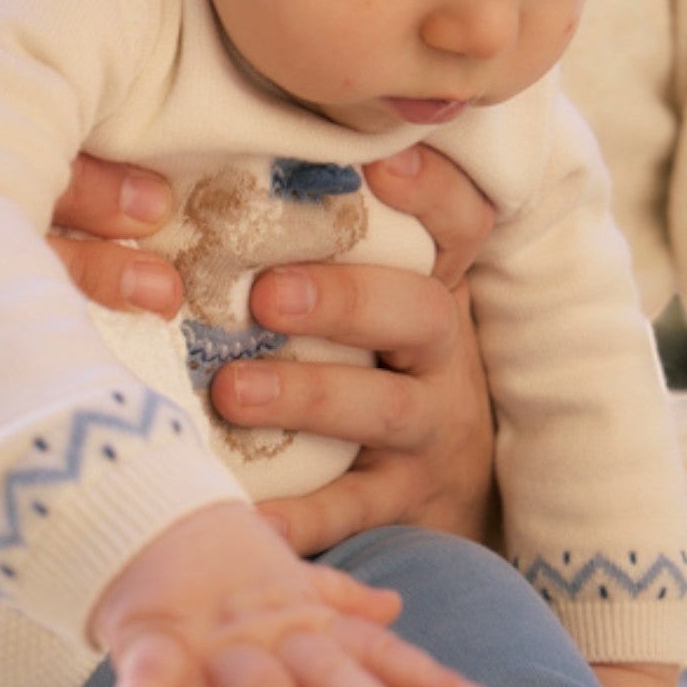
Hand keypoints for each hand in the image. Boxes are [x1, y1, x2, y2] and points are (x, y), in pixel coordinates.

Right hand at [90, 501, 488, 686]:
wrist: (144, 508)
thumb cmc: (223, 561)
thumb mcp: (291, 583)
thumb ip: (342, 603)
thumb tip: (394, 609)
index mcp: (306, 622)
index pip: (374, 651)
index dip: (424, 678)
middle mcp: (272, 633)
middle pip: (331, 674)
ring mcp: (215, 639)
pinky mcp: (153, 642)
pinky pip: (145, 686)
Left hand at [210, 145, 499, 554]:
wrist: (440, 502)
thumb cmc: (376, 375)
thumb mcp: (378, 312)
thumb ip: (336, 252)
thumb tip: (225, 170)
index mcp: (433, 294)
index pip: (461, 229)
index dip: (434, 193)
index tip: (381, 166)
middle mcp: (444, 359)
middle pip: (423, 314)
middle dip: (348, 299)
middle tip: (268, 294)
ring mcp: (431, 435)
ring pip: (388, 409)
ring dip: (311, 395)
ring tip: (232, 392)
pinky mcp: (405, 505)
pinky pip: (355, 509)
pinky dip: (305, 516)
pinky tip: (252, 519)